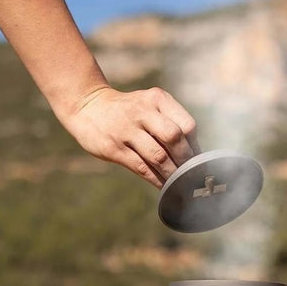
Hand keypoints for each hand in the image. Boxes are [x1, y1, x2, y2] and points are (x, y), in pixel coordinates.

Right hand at [61, 86, 200, 187]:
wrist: (88, 106)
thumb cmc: (126, 111)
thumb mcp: (148, 104)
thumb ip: (169, 121)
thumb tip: (194, 154)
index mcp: (157, 99)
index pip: (187, 125)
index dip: (195, 146)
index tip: (198, 161)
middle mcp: (142, 111)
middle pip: (174, 138)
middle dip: (186, 160)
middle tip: (190, 174)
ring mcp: (126, 130)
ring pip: (158, 156)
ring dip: (172, 173)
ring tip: (179, 183)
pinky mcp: (113, 148)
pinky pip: (141, 167)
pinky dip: (156, 179)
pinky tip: (163, 186)